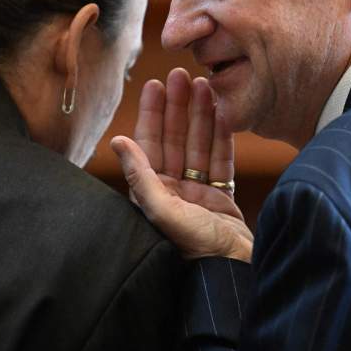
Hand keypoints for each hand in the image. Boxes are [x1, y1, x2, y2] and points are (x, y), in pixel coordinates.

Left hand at [111, 68, 252, 261]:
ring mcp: (198, 196)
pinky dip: (223, 137)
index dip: (152, 113)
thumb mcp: (166, 213)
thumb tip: (117, 141)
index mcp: (154, 195)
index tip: (155, 83)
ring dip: (201, 115)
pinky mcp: (221, 201)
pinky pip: (222, 161)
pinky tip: (224, 113)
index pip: (149, 144)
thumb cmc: (198, 251)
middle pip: (175, 140)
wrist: (234, 276)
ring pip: (199, 145)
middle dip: (177, 106)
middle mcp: (173, 193)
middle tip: (182, 75)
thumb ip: (142, 177)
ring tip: (205, 85)